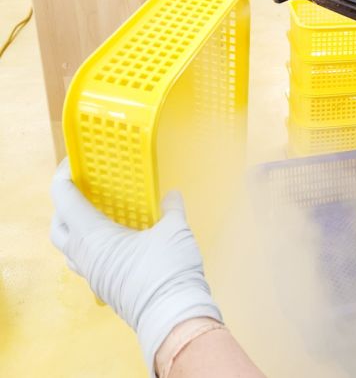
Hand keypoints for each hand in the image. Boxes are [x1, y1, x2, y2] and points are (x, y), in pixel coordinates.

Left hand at [50, 160, 221, 375]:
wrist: (173, 316)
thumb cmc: (168, 269)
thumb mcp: (175, 229)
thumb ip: (171, 208)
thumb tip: (171, 195)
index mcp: (93, 235)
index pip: (64, 198)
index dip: (65, 175)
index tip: (77, 161)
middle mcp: (84, 255)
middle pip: (58, 225)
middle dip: (65, 204)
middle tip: (87, 188)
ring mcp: (92, 275)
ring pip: (69, 247)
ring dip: (76, 228)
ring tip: (100, 213)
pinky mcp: (103, 287)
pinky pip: (86, 261)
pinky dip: (92, 246)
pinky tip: (117, 240)